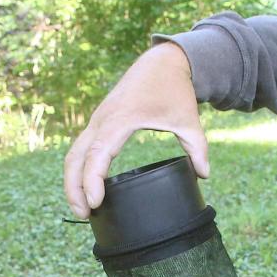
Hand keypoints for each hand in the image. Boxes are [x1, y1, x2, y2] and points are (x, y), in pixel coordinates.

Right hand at [63, 42, 209, 218]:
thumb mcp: (190, 120)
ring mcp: (98, 121)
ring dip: (72, 180)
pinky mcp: (101, 122)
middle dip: (74, 186)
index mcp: (120, 120)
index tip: (95, 202)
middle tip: (83, 214)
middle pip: (76, 156)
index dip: (92, 179)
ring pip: (74, 153)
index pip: (98, 153)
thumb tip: (204, 175)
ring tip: (82, 209)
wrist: (162, 62)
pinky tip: (86, 188)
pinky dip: (79, 168)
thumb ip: (198, 148)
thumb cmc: (175, 90)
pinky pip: (82, 148)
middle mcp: (103, 120)